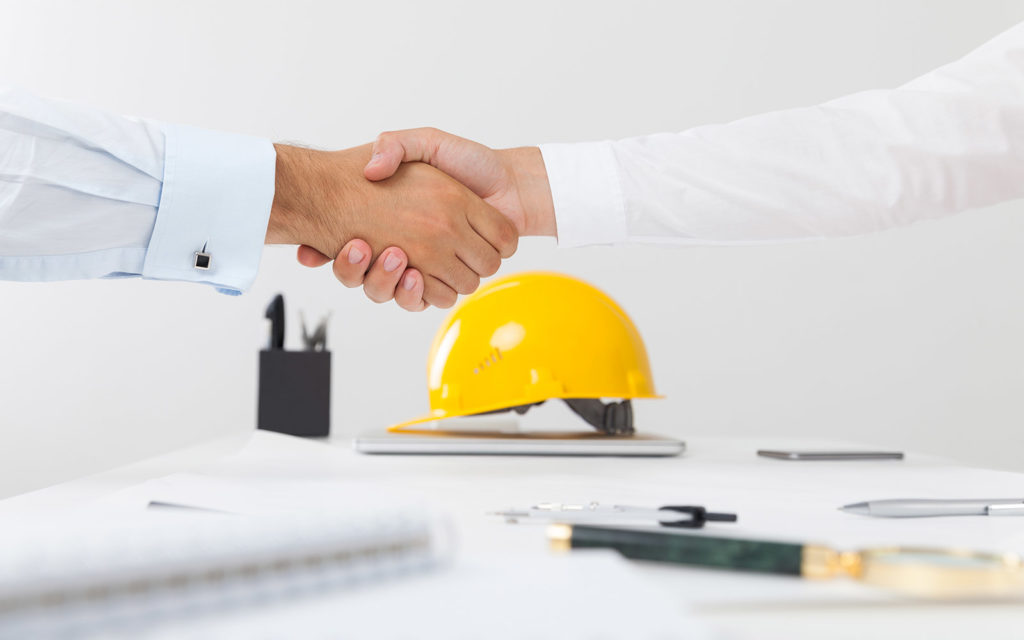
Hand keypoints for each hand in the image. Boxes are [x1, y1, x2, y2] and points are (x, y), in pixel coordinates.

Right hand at [267, 143, 517, 307]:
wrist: (511, 184)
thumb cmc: (469, 162)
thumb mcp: (425, 143)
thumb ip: (394, 145)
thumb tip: (369, 169)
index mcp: (391, 217)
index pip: (344, 243)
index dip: (329, 249)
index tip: (326, 242)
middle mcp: (403, 245)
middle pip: (361, 274)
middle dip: (355, 268)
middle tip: (360, 246)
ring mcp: (425, 265)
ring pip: (388, 291)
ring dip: (384, 281)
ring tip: (392, 257)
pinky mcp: (448, 280)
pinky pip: (422, 300)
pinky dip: (416, 294)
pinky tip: (413, 275)